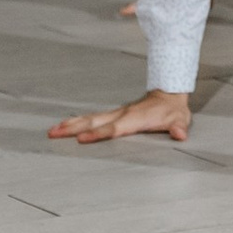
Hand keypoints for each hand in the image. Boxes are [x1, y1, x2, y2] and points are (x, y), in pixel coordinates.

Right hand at [48, 89, 192, 145]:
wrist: (169, 92)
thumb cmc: (173, 110)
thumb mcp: (180, 119)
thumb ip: (179, 127)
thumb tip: (180, 134)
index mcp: (134, 119)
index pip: (113, 129)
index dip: (98, 134)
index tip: (81, 139)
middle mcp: (121, 115)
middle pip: (94, 122)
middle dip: (74, 129)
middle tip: (54, 134)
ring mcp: (116, 113)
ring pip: (90, 119)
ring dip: (71, 125)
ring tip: (52, 131)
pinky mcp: (113, 114)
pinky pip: (92, 118)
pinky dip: (77, 121)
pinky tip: (65, 126)